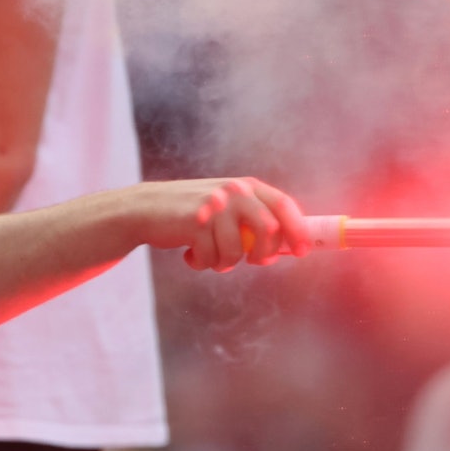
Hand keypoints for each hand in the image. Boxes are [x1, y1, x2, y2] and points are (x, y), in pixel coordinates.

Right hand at [135, 177, 307, 270]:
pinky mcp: (196, 223)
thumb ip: (252, 220)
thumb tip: (285, 249)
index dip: (298, 230)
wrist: (145, 209)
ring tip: (209, 255)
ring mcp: (215, 206)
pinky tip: (190, 253)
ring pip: (237, 252)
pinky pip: (212, 258)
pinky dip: (202, 263)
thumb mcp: (225, 207)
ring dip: (224, 263)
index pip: (283, 205)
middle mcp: (234, 192)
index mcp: (245, 186)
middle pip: (268, 231)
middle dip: (263, 255)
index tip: (303, 251)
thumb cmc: (191, 214)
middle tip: (252, 262)